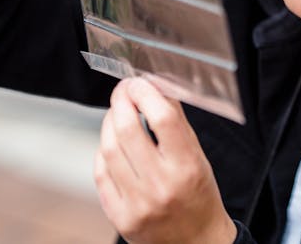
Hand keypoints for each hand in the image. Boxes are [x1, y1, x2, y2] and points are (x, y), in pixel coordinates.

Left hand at [95, 78, 237, 243]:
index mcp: (187, 167)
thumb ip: (176, 123)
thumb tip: (156, 88)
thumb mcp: (198, 157)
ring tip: (117, 115)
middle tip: (123, 92)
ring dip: (109, 124)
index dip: (145, 93)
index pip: (162, 118)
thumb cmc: (199, 197)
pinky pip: (100, 174)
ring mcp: (137, 203)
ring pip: (108, 150)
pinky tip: (112, 145)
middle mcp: (161, 186)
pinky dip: (103, 152)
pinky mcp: (120, 217)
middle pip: (128, 130)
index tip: (139, 83)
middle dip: (121, 102)